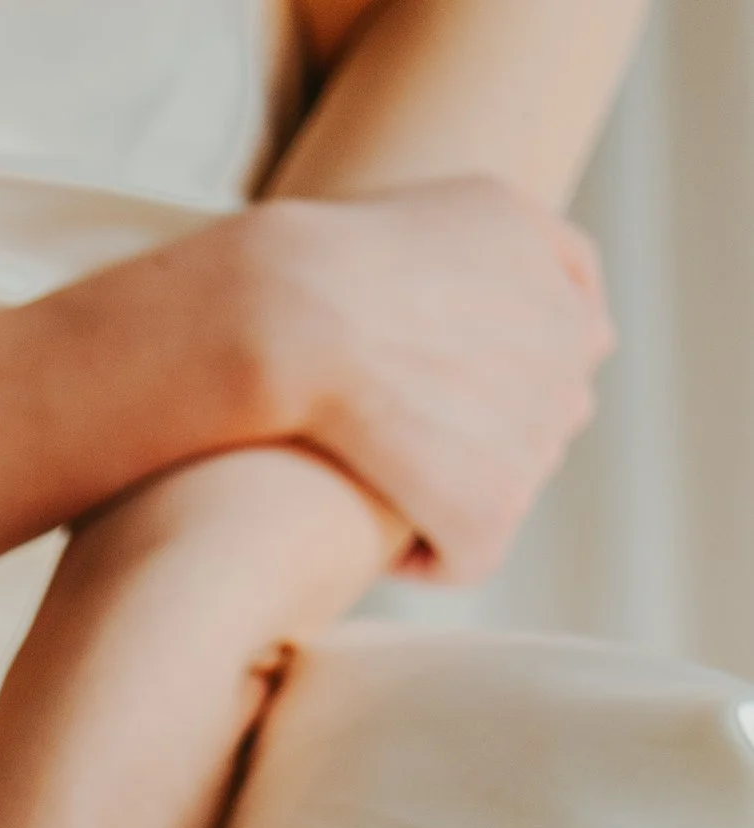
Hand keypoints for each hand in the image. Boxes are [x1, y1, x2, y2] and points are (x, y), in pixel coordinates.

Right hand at [235, 181, 611, 582]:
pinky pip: (464, 556)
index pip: (557, 368)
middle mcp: (569, 385)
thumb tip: (589, 323)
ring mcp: (534, 453)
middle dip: (478, 434)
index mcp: (577, 319)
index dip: (487, 376)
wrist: (302, 314)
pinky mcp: (488, 514)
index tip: (423, 374)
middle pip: (531, 435)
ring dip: (449, 490)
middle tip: (395, 419)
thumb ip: (549, 255)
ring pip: (500, 493)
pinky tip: (375, 524)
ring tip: (377, 464)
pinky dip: (424, 551)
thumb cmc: (369, 256)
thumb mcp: (486, 208)